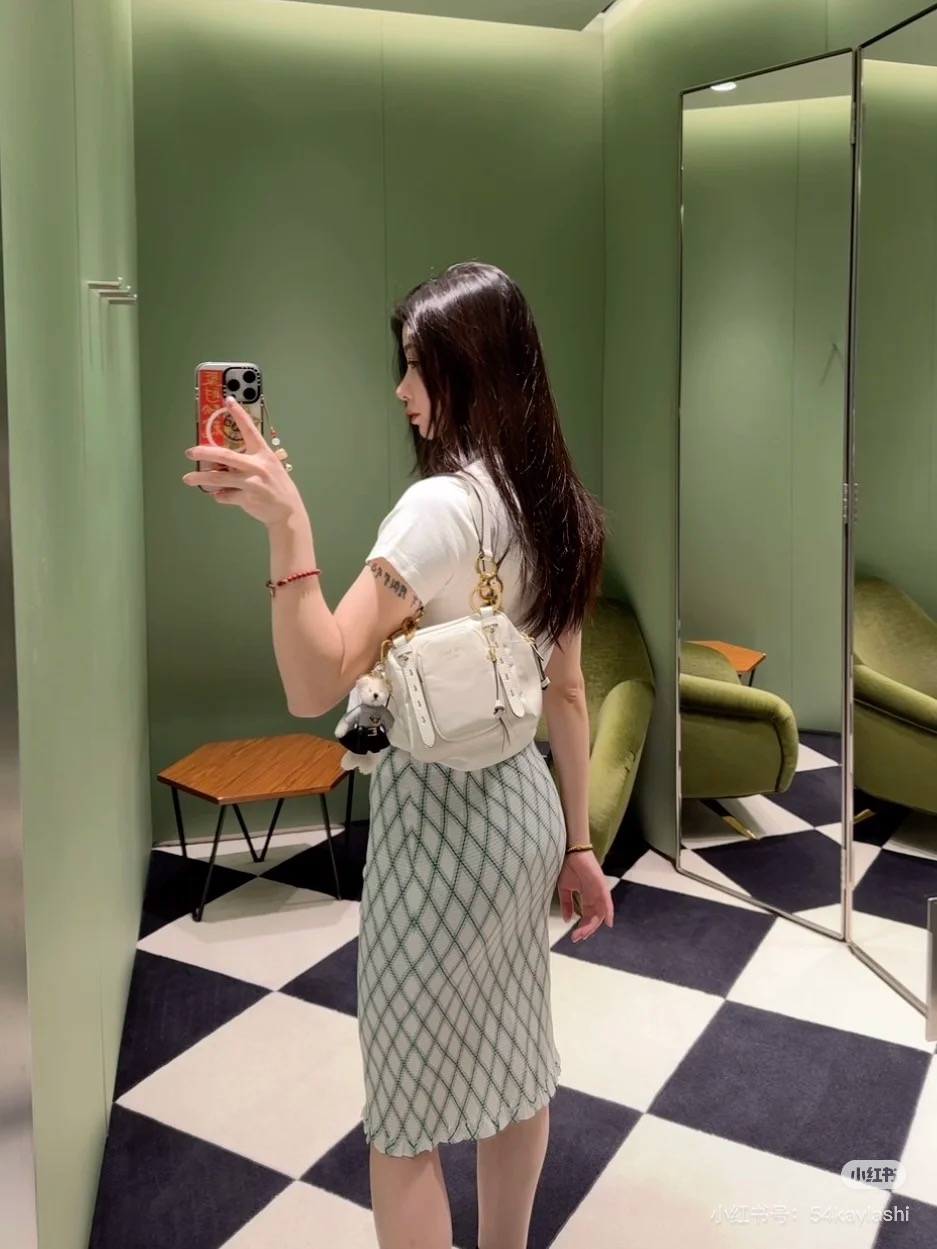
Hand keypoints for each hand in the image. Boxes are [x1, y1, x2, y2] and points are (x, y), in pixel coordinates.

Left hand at [183, 397, 303, 525]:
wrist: (288, 511)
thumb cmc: (277, 486)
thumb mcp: (270, 467)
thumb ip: (249, 461)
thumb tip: (223, 461)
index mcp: (263, 454)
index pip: (250, 430)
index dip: (239, 415)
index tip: (228, 401)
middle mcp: (257, 466)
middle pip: (226, 456)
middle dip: (205, 452)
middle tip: (190, 452)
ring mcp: (252, 483)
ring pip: (220, 478)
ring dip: (201, 478)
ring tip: (188, 478)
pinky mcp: (247, 499)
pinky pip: (225, 495)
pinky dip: (219, 496)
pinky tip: (218, 495)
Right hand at [557, 849, 614, 942]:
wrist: (570, 852)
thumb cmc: (567, 867)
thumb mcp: (564, 889)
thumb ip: (567, 904)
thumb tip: (566, 920)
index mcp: (587, 898)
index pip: (587, 917)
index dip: (582, 928)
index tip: (574, 937)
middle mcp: (594, 897)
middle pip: (594, 918)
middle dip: (586, 929)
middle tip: (577, 937)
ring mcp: (599, 891)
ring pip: (600, 912)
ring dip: (593, 924)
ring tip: (584, 933)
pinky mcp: (601, 885)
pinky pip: (607, 901)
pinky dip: (609, 911)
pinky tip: (608, 922)